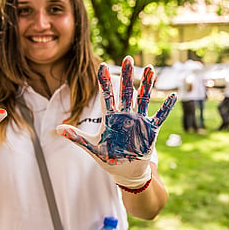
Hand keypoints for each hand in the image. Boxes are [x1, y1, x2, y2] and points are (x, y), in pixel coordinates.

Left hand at [56, 56, 176, 188]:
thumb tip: (57, 128)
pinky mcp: (151, 130)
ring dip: (147, 85)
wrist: (125, 171)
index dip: (105, 82)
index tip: (102, 66)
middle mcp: (125, 115)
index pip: (107, 96)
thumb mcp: (92, 147)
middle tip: (127, 58)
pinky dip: (165, 108)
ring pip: (144, 99)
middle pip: (126, 92)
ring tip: (151, 69)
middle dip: (127, 76)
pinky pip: (159, 116)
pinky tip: (171, 96)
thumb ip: (76, 136)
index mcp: (111, 118)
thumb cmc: (109, 158)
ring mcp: (139, 121)